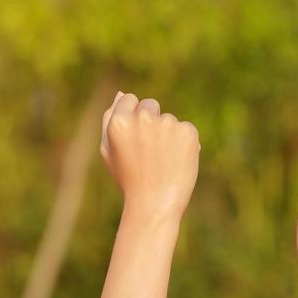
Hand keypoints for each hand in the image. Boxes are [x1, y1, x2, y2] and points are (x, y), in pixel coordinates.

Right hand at [100, 90, 200, 219]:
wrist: (155, 204)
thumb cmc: (129, 179)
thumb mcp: (109, 151)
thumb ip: (110, 119)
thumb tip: (121, 94)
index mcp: (119, 121)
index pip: (130, 99)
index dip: (132, 118)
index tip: (136, 137)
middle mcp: (143, 118)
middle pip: (150, 105)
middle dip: (151, 122)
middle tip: (149, 152)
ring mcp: (167, 123)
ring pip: (169, 119)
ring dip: (168, 135)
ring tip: (163, 161)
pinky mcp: (187, 131)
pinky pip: (185, 129)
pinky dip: (184, 143)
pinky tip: (177, 161)